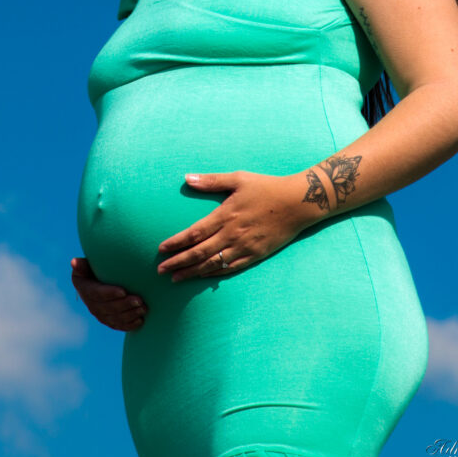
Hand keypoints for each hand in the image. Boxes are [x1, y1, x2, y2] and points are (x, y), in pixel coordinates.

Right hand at [70, 257, 147, 330]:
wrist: (97, 282)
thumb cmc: (94, 268)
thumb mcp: (86, 265)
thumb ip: (82, 264)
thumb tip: (73, 262)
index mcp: (85, 289)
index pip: (97, 294)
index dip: (110, 294)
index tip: (123, 291)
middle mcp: (91, 305)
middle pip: (108, 308)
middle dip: (124, 305)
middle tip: (139, 300)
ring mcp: (100, 315)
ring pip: (114, 319)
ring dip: (130, 315)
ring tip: (144, 308)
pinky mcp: (109, 321)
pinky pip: (118, 326)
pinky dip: (129, 325)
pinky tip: (140, 321)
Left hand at [156, 171, 314, 281]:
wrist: (296, 203)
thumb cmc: (266, 187)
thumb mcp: (238, 178)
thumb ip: (211, 181)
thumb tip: (187, 178)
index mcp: (226, 215)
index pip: (195, 233)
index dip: (176, 243)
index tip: (161, 249)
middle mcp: (232, 234)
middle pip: (199, 253)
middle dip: (178, 262)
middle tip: (160, 270)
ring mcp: (244, 247)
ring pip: (213, 264)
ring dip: (192, 272)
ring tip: (175, 278)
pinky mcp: (255, 255)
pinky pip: (230, 268)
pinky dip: (214, 274)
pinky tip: (203, 276)